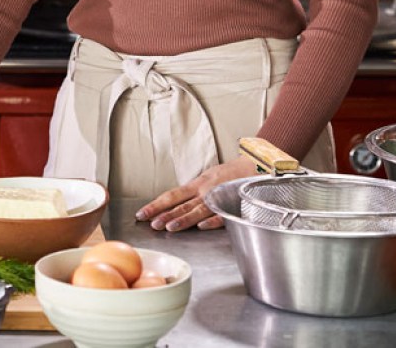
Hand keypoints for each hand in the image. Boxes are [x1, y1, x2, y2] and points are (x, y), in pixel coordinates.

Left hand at [135, 157, 259, 231]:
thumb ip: (193, 192)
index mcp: (197, 184)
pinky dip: (212, 221)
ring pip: (198, 211)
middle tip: (151, 224)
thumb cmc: (228, 175)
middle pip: (182, 204)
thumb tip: (174, 205)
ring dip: (184, 220)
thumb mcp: (206, 179)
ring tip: (169, 227)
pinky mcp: (233, 205)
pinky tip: (202, 227)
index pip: (172, 196)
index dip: (156, 205)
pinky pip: (222, 215)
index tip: (141, 214)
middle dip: (165, 214)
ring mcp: (218, 198)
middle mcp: (205, 191)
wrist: (254, 167)